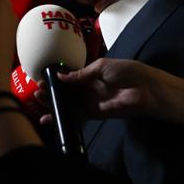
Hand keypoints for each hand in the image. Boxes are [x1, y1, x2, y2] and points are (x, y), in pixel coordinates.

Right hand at [43, 58, 161, 122]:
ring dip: (53, 102)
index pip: (69, 77)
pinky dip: (62, 117)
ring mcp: (91, 102)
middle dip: (51, 90)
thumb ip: (81, 74)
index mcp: (91, 75)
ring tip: (38, 98)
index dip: (55, 77)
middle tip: (37, 89)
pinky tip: (48, 117)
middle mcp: (89, 89)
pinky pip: (75, 116)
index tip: (42, 77)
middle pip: (65, 91)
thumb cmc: (129, 72)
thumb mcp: (101, 66)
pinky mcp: (94, 114)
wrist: (147, 89)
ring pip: (68, 104)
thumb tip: (61, 75)